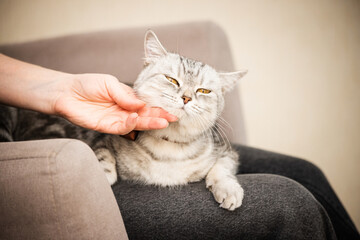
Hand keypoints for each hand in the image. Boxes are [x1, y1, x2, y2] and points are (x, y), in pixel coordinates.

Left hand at [53, 73, 176, 134]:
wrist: (65, 91)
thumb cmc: (87, 84)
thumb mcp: (110, 83)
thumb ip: (126, 94)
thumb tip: (142, 104)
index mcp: (127, 99)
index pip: (147, 105)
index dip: (159, 108)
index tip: (171, 110)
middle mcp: (124, 111)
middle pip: (145, 116)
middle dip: (159, 118)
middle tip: (172, 119)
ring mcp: (116, 119)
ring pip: (136, 124)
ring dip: (149, 123)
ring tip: (161, 122)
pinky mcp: (105, 127)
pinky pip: (121, 128)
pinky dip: (130, 124)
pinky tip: (136, 118)